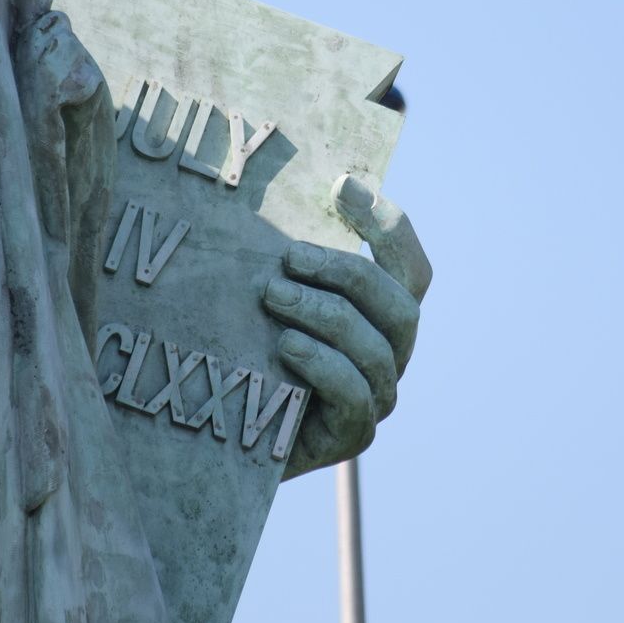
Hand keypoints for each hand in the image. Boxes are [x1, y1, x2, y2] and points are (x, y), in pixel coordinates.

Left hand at [261, 174, 432, 478]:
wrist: (215, 430)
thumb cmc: (240, 347)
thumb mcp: (262, 293)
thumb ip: (285, 253)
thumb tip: (282, 187)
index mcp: (380, 315)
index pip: (408, 266)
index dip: (388, 224)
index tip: (342, 187)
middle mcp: (389, 354)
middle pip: (400, 304)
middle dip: (347, 272)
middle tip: (289, 255)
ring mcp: (376, 398)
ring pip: (376, 348)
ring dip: (325, 313)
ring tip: (272, 295)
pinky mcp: (351, 436)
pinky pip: (356, 396)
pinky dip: (324, 365)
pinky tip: (286, 346)